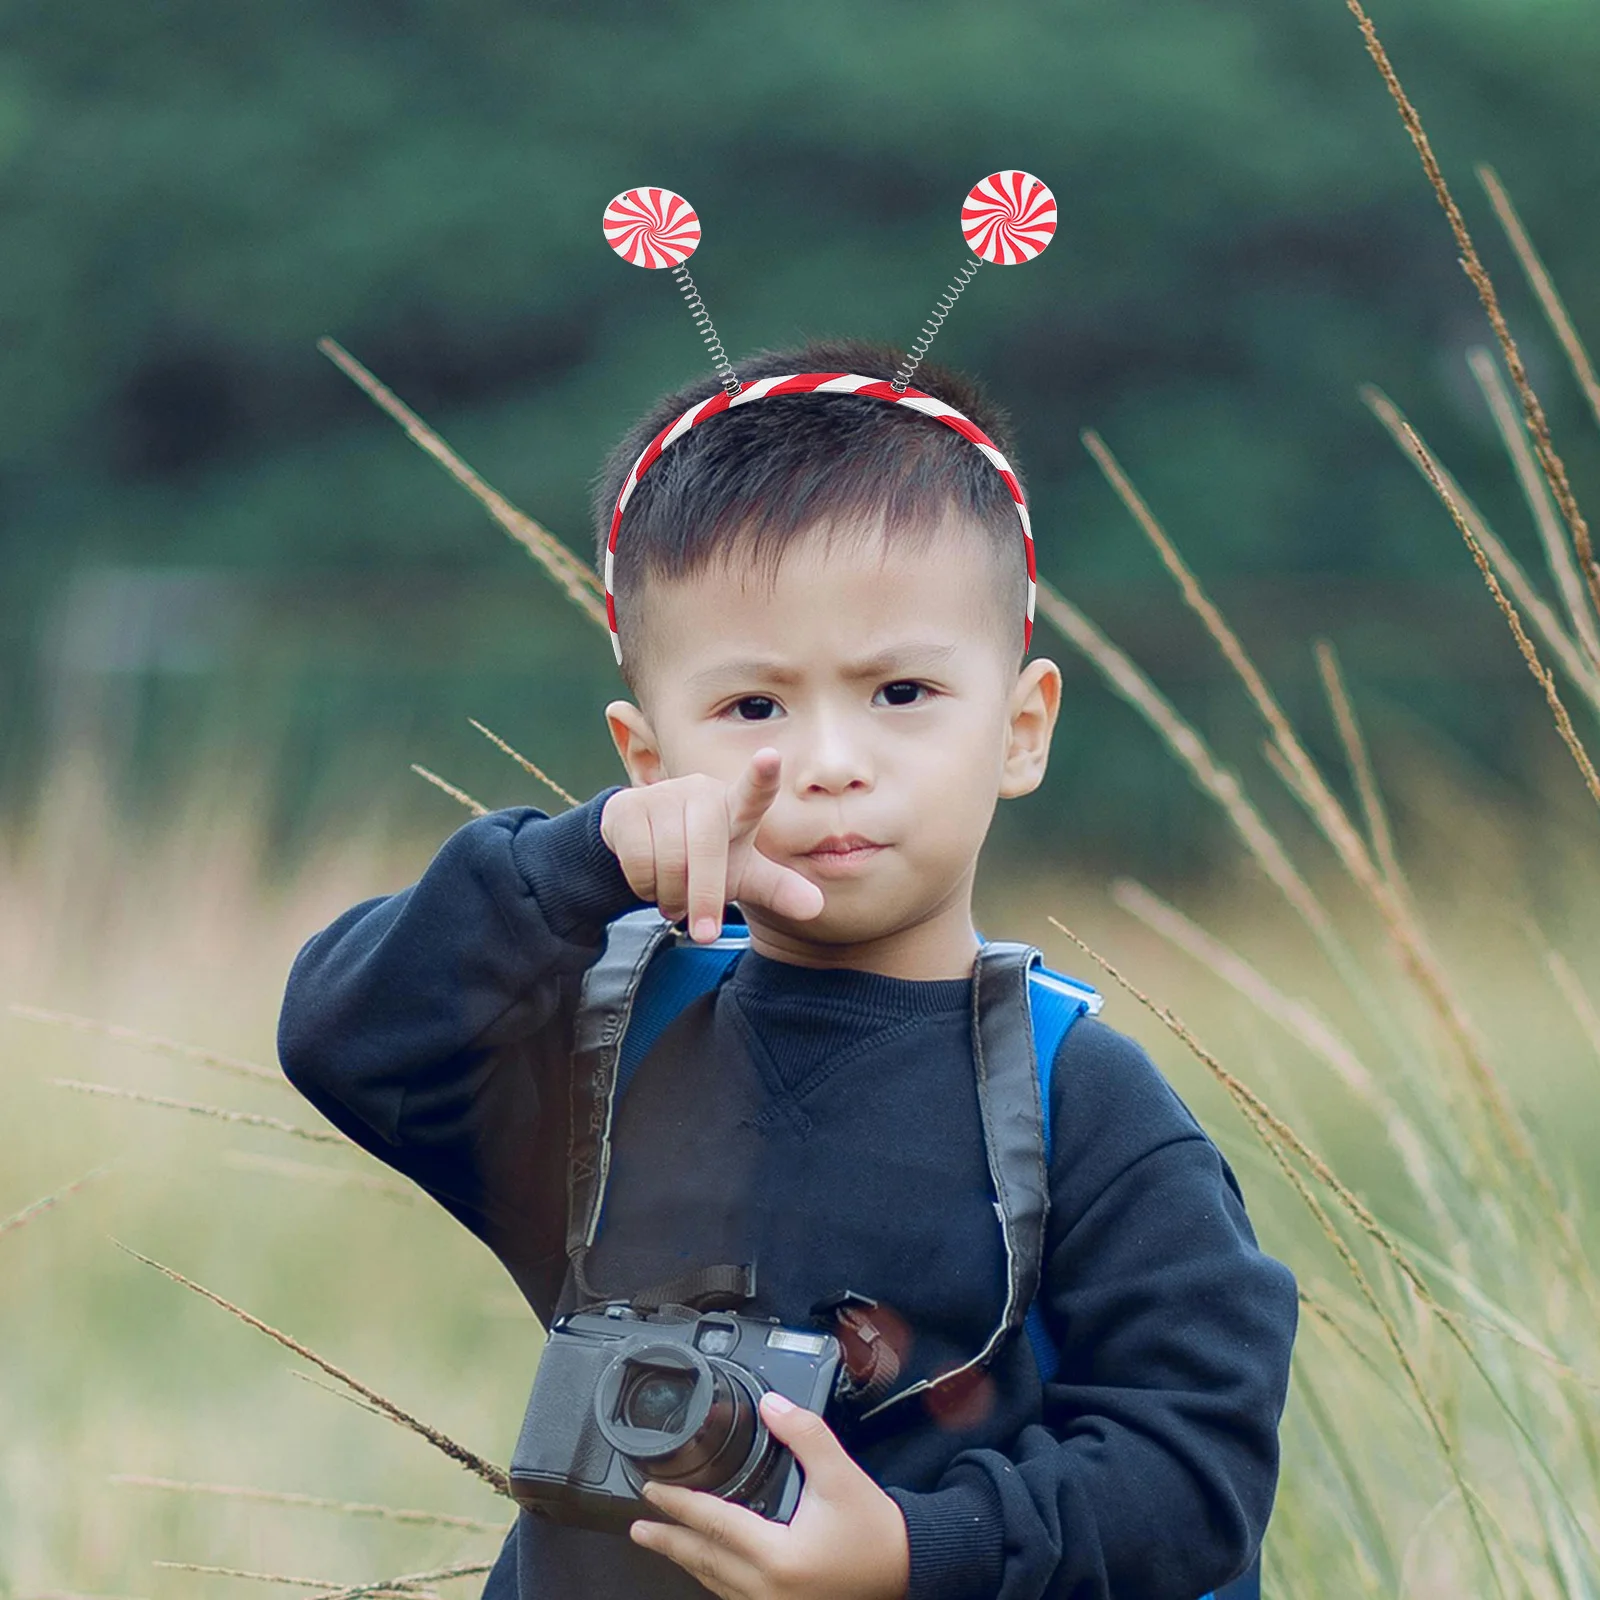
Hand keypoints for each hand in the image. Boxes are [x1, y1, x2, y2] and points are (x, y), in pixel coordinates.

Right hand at [601, 748, 825, 941]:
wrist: (646, 848)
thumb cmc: (708, 860)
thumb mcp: (744, 876)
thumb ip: (779, 889)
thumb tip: (816, 907)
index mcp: (737, 808)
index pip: (754, 791)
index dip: (761, 776)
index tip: (770, 758)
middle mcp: (701, 793)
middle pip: (706, 847)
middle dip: (705, 897)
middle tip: (704, 933)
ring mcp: (662, 795)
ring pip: (669, 859)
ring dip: (672, 895)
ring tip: (675, 899)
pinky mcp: (627, 806)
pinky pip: (638, 859)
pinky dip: (645, 886)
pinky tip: (650, 884)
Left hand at [629, 1391, 910, 1599]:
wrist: (907, 1571)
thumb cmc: (875, 1532)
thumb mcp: (841, 1476)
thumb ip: (805, 1434)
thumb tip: (771, 1404)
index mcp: (778, 1557)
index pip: (713, 1524)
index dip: (679, 1505)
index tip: (653, 1491)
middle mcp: (767, 1591)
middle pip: (703, 1561)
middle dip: (668, 1541)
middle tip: (638, 1526)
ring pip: (715, 1584)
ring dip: (686, 1561)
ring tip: (662, 1543)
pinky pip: (734, 1597)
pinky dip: (713, 1578)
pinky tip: (706, 1567)